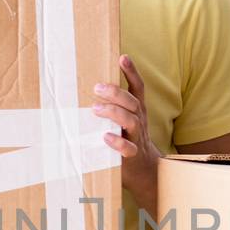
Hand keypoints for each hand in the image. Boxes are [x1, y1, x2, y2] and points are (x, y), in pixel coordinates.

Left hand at [92, 55, 160, 213]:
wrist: (144, 172)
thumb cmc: (127, 140)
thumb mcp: (122, 121)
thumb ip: (111, 107)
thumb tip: (85, 90)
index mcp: (137, 111)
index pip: (138, 88)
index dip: (132, 72)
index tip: (122, 57)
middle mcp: (139, 121)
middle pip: (133, 102)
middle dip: (117, 93)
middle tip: (98, 87)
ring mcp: (137, 137)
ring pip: (132, 121)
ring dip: (114, 113)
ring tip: (96, 109)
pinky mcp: (133, 155)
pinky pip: (129, 148)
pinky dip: (118, 142)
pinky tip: (105, 137)